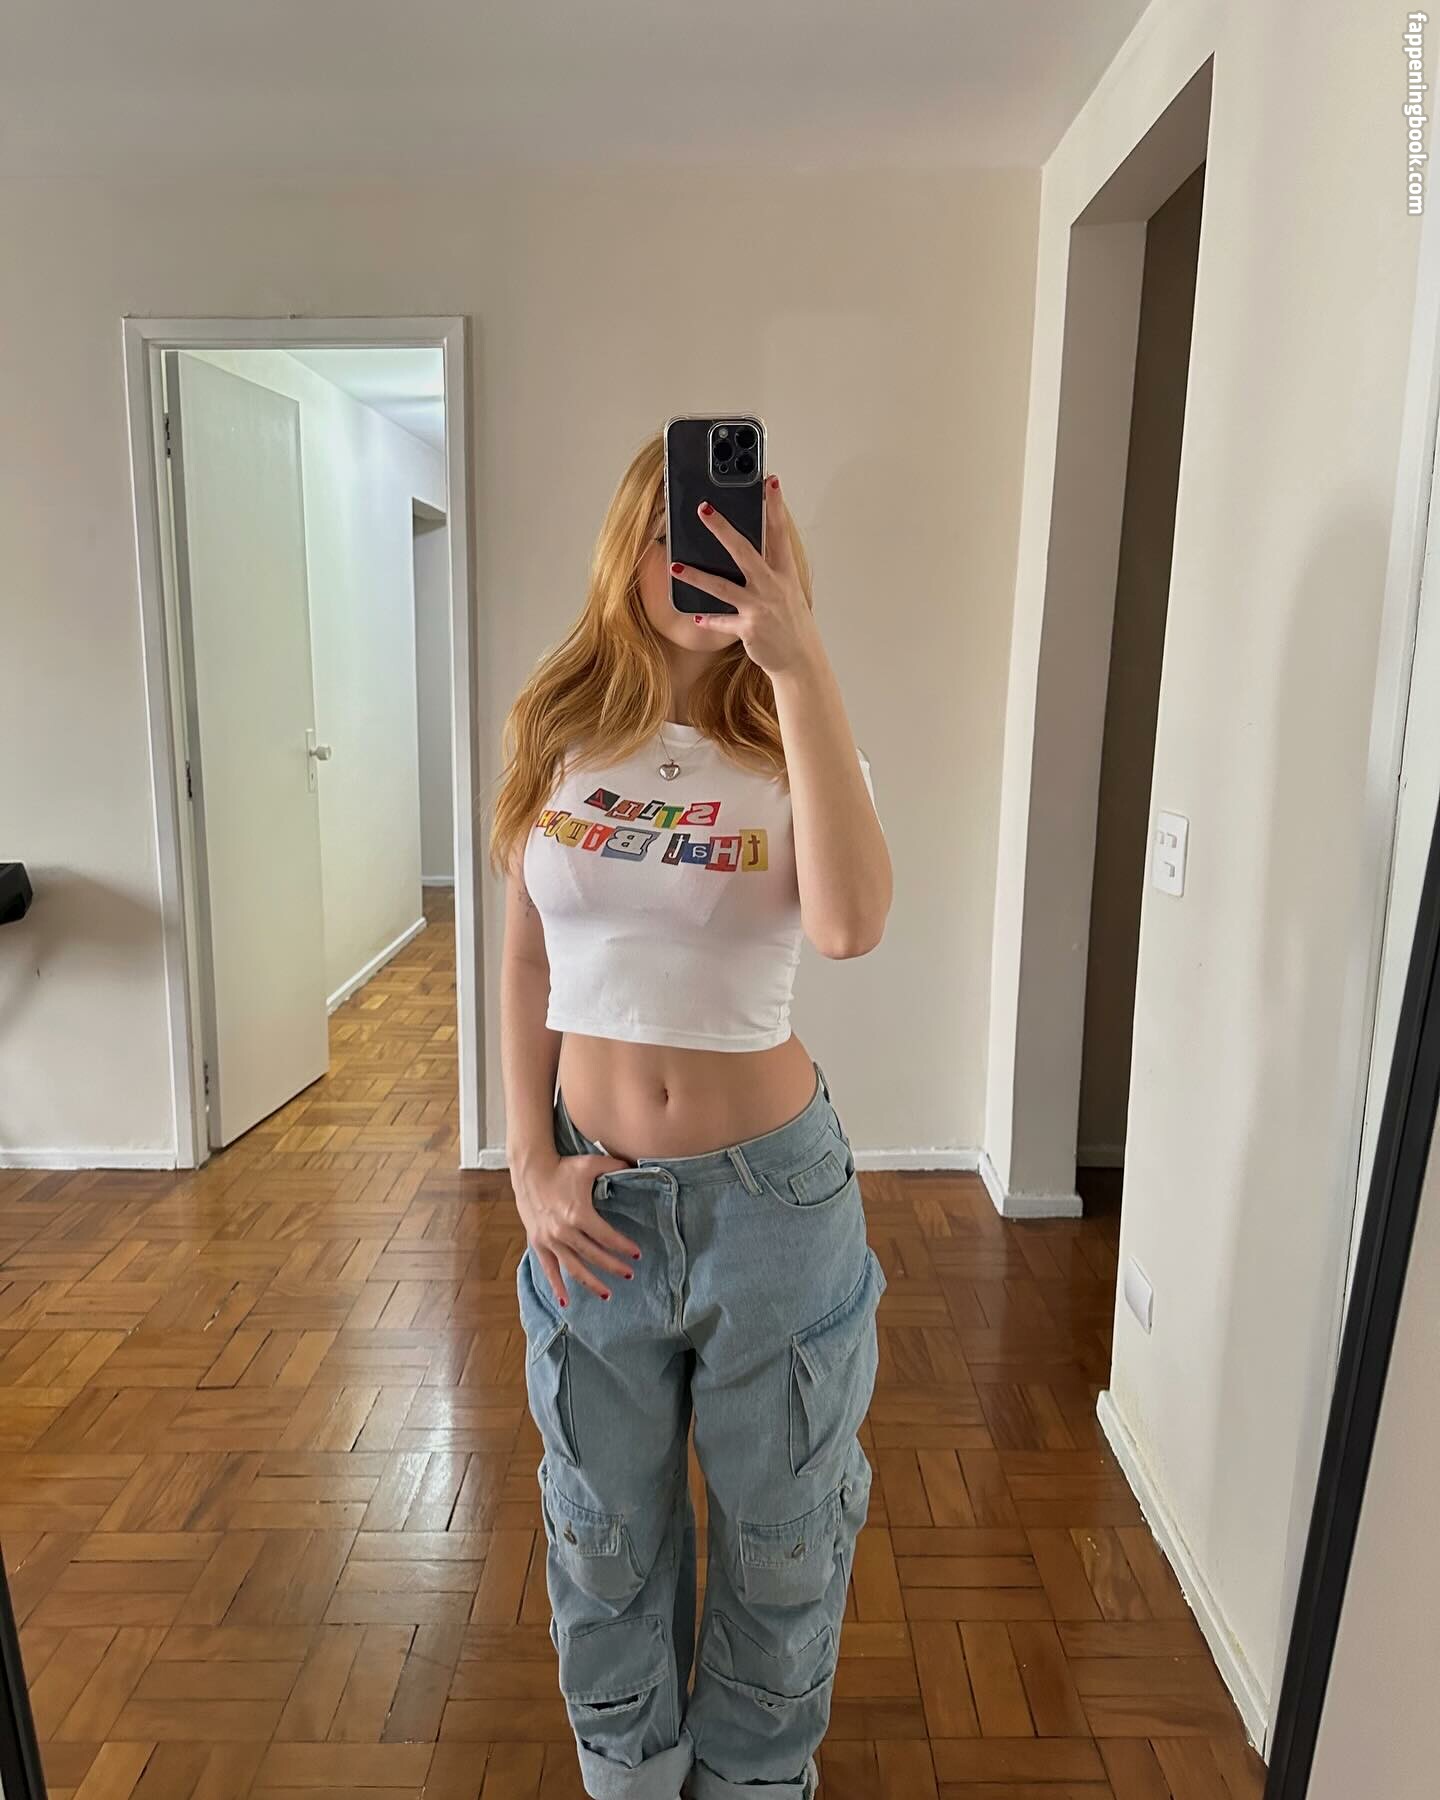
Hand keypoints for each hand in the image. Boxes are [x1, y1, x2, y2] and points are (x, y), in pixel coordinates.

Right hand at [513, 1153, 641, 1304]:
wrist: (530, 1170)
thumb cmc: (562, 1167)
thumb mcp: (591, 1163)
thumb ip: (615, 1167)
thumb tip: (636, 1168)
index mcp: (579, 1214)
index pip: (607, 1237)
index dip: (624, 1247)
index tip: (637, 1255)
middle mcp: (564, 1231)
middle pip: (594, 1256)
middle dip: (614, 1267)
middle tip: (630, 1274)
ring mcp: (550, 1240)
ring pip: (574, 1268)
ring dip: (591, 1283)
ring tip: (608, 1294)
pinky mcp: (538, 1243)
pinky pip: (549, 1269)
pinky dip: (557, 1287)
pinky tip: (566, 1302)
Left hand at [672, 474, 824, 677]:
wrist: (800, 658)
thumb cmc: (790, 621)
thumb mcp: (786, 590)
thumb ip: (768, 568)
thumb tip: (743, 546)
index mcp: (784, 573)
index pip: (779, 533)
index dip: (775, 506)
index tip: (770, 481)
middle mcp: (772, 587)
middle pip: (744, 551)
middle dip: (723, 529)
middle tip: (703, 509)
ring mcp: (760, 607)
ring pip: (723, 588)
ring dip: (697, 576)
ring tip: (675, 567)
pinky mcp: (748, 628)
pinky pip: (722, 621)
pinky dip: (708, 619)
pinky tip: (695, 616)